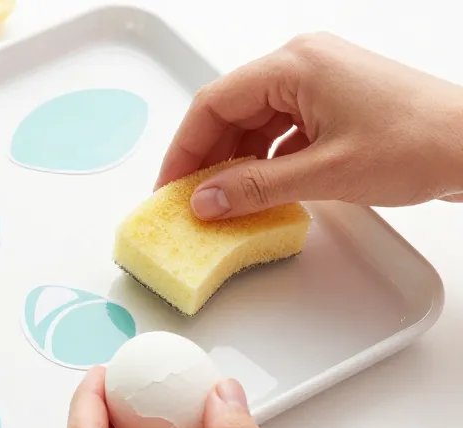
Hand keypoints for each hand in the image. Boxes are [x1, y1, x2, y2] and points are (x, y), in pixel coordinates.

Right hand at [157, 32, 462, 219]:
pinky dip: (265, 159)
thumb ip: (254, 188)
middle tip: (190, 201)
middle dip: (208, 158)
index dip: (184, 150)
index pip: (213, 104)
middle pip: (231, 111)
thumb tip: (205, 201)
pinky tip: (259, 189)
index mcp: (294, 65)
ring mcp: (320, 81)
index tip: (169, 188)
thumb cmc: (420, 143)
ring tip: (222, 201)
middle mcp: (302, 64)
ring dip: (236, 161)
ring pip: (255, 122)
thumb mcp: (324, 174)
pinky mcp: (335, 102)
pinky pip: (282, 128)